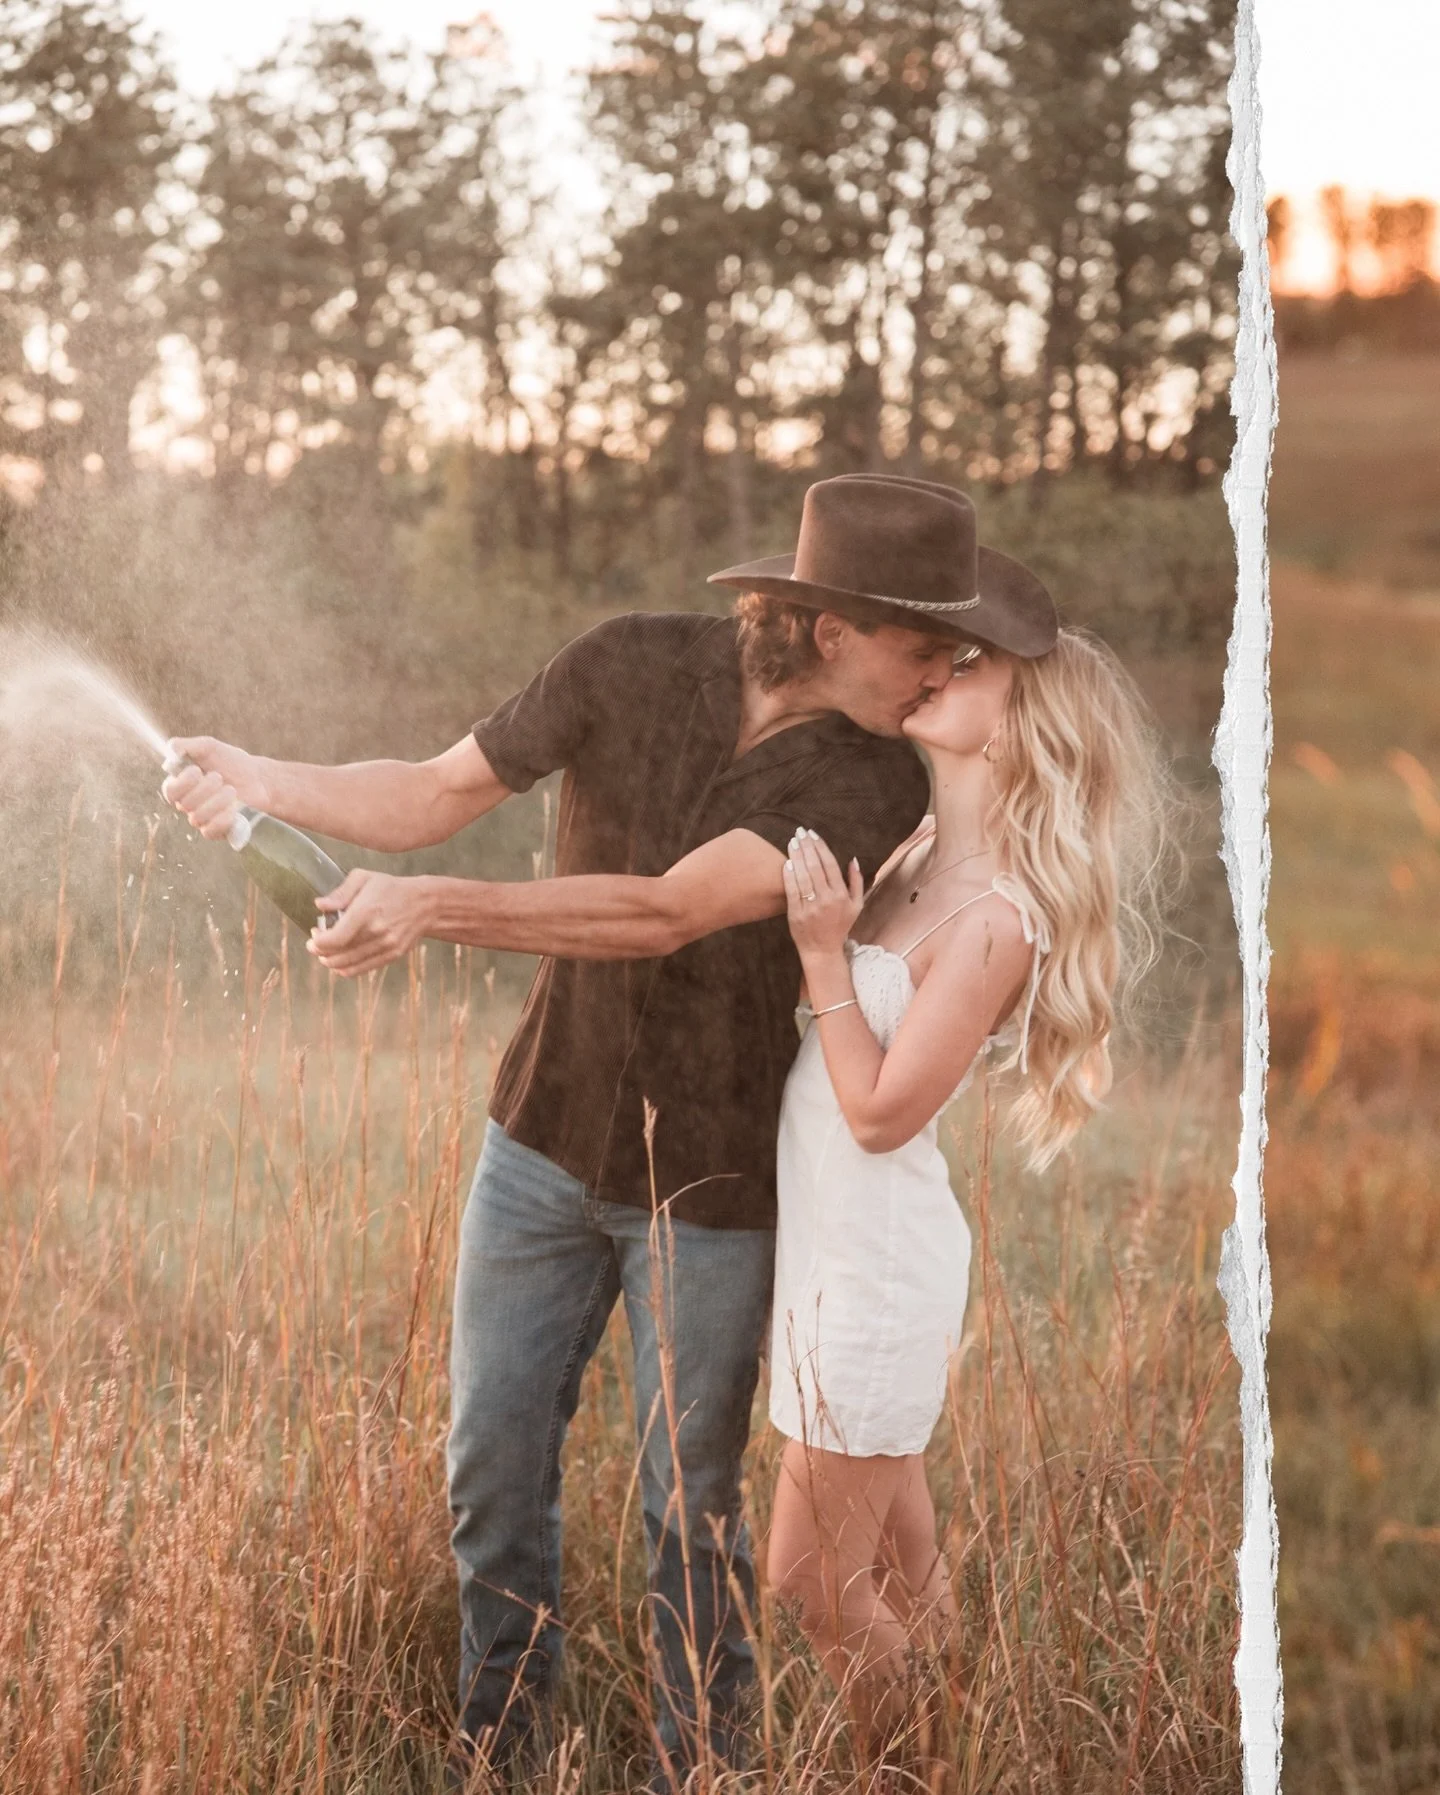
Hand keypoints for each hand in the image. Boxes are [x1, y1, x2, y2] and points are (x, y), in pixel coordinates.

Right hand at [161, 736, 268, 841]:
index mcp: (182, 784)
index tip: (196, 771)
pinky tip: (233, 808)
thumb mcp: (209, 747)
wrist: (259, 779)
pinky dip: (222, 818)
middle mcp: (188, 804)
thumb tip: (169, 752)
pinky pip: (209, 831)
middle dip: (205, 788)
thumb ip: (186, 746)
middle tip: (220, 777)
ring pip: (197, 817)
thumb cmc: (232, 762)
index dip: (182, 783)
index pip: (169, 790)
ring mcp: (202, 819)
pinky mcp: (216, 831)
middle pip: (184, 804)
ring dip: (218, 801)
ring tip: (232, 790)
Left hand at [308, 869, 433, 976]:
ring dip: (330, 961)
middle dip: (319, 951)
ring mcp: (386, 946)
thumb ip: (340, 892)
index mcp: (366, 911)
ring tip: (325, 952)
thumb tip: (320, 905)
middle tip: (315, 942)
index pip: (334, 939)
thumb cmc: (391, 888)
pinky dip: (345, 969)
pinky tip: (339, 960)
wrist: (426, 902)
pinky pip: (362, 969)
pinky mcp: (392, 955)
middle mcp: (376, 932)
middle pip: (337, 954)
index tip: (313, 934)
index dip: (317, 942)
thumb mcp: (364, 878)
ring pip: (347, 965)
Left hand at [783, 828, 863, 958]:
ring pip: (802, 875)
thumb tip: (853, 859)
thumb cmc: (840, 926)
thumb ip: (857, 882)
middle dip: (806, 846)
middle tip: (799, 831)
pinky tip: (787, 863)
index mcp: (841, 895)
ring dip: (797, 856)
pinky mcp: (796, 914)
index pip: (830, 864)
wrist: (823, 951)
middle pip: (815, 866)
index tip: (813, 834)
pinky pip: (792, 891)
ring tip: (792, 842)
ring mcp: (811, 907)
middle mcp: (827, 899)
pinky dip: (789, 875)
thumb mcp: (856, 906)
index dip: (820, 847)